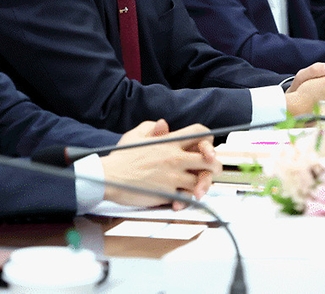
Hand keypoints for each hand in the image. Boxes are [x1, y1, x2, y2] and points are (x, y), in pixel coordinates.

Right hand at [100, 119, 218, 207]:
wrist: (110, 176)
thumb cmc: (121, 156)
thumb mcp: (135, 136)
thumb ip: (152, 128)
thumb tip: (164, 124)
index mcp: (168, 141)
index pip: (199, 133)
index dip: (207, 139)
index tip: (206, 148)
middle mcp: (174, 157)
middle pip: (208, 160)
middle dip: (215, 165)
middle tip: (213, 170)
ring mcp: (172, 176)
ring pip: (201, 180)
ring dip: (203, 185)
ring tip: (201, 188)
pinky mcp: (168, 192)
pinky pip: (186, 196)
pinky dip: (187, 199)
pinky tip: (181, 200)